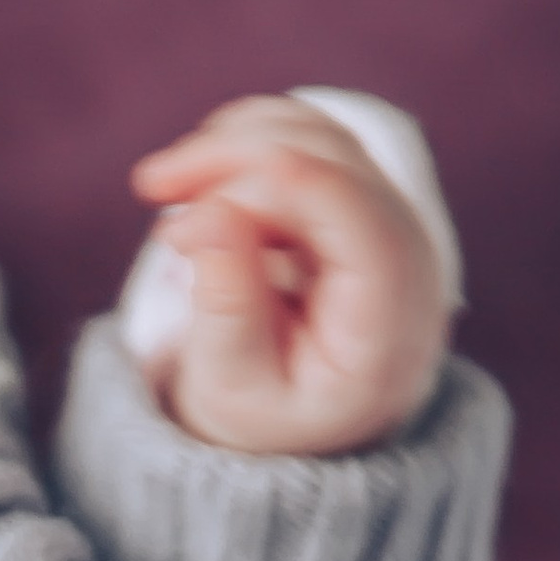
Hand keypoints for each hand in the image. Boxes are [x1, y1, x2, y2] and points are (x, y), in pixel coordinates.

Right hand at [129, 98, 452, 457]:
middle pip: (331, 161)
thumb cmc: (264, 415)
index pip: (349, 212)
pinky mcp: (359, 199)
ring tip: (166, 187)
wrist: (294, 424)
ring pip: (319, 136)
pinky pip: (311, 139)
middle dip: (236, 156)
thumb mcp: (230, 388)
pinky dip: (250, 141)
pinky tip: (201, 177)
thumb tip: (210, 214)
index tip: (177, 212)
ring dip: (236, 141)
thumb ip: (227, 306)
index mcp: (389, 320)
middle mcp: (407, 257)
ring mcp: (388, 220)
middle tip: (152, 185)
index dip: (260, 188)